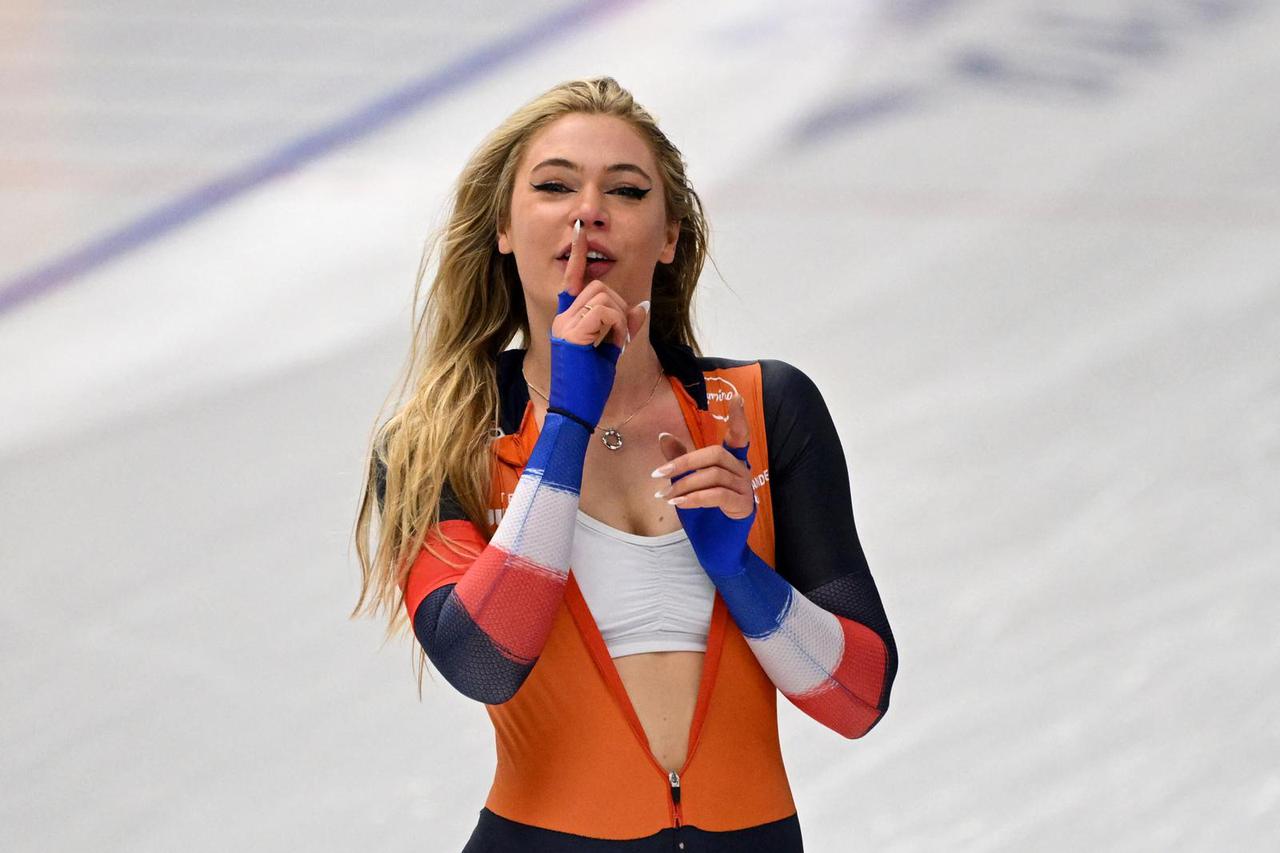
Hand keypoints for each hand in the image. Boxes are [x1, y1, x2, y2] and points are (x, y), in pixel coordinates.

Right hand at [547, 220, 647, 428]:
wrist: (575, 412)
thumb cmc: (589, 388)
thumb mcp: (611, 351)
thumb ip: (623, 326)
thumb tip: (641, 306)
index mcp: (568, 320)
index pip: (573, 280)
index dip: (577, 256)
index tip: (580, 231)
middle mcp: (562, 318)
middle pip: (599, 287)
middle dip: (619, 308)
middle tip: (618, 339)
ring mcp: (565, 325)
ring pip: (604, 297)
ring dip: (619, 320)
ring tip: (614, 345)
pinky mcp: (573, 334)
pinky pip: (606, 312)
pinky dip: (618, 327)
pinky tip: (613, 347)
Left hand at [654, 393, 756, 578]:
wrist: (716, 549)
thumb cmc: (704, 516)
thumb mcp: (686, 485)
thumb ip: (680, 461)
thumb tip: (664, 436)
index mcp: (730, 463)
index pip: (739, 436)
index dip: (738, 418)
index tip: (736, 397)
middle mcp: (742, 471)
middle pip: (715, 454)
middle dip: (684, 463)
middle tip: (658, 474)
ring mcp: (745, 489)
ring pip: (714, 475)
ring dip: (684, 485)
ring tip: (665, 496)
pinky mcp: (743, 506)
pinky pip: (717, 494)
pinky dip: (695, 497)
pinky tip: (679, 504)